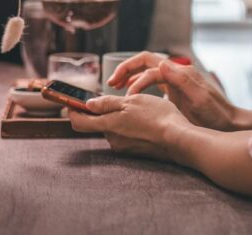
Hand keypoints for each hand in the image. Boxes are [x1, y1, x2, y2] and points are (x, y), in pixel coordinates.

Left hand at [68, 94, 187, 161]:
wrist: (179, 139)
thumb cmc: (157, 116)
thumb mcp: (132, 101)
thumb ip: (108, 103)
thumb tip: (88, 104)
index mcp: (109, 124)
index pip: (80, 122)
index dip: (73, 111)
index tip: (72, 103)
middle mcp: (113, 139)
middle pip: (98, 125)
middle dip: (103, 113)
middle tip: (116, 101)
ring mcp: (124, 147)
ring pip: (114, 130)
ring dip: (120, 120)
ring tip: (139, 110)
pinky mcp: (135, 151)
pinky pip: (126, 137)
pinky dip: (130, 128)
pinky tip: (145, 122)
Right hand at [107, 52, 251, 131]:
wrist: (229, 124)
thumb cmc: (216, 115)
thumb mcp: (199, 99)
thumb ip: (182, 80)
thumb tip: (162, 63)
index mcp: (181, 72)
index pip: (150, 66)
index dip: (136, 80)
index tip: (128, 98)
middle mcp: (177, 73)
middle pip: (146, 61)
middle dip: (127, 69)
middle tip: (111, 83)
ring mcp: (177, 81)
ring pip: (148, 70)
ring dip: (131, 76)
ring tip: (116, 87)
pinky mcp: (176, 91)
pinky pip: (153, 82)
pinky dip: (139, 85)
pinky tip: (132, 97)